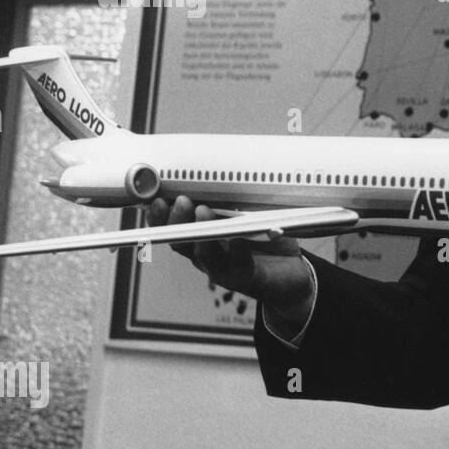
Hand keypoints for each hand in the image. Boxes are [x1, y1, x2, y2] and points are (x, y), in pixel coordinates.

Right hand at [147, 196, 313, 322]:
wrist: (292, 274)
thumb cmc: (266, 240)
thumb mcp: (247, 215)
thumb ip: (233, 202)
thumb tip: (222, 171)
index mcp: (202, 238)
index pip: (173, 228)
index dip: (160, 217)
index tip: (156, 198)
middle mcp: (208, 255)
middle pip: (182, 242)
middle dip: (177, 221)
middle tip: (181, 201)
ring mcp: (226, 269)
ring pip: (205, 255)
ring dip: (203, 234)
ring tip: (203, 212)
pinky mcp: (249, 278)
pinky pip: (239, 266)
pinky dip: (237, 252)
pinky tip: (238, 239)